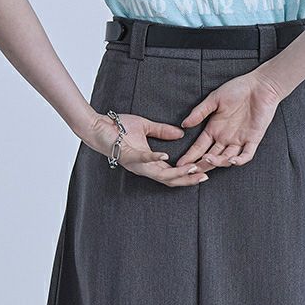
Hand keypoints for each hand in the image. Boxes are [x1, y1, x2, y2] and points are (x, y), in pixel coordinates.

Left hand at [83, 112, 210, 187]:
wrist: (97, 126)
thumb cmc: (118, 127)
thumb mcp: (146, 127)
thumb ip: (162, 131)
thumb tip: (180, 133)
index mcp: (150, 163)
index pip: (174, 172)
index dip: (191, 172)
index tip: (207, 168)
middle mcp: (145, 168)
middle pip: (171, 179)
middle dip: (190, 177)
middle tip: (207, 174)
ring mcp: (137, 163)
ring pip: (161, 174)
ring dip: (178, 172)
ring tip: (194, 168)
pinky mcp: (128, 155)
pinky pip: (144, 159)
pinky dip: (155, 158)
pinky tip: (167, 157)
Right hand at [175, 70, 282, 169]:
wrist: (260, 85)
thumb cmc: (237, 88)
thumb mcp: (214, 99)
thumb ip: (199, 112)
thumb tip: (183, 124)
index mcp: (214, 128)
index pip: (199, 147)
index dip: (190, 156)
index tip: (179, 164)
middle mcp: (225, 137)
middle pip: (211, 157)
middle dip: (201, 165)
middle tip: (191, 170)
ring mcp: (239, 140)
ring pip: (226, 159)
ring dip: (218, 162)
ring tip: (208, 159)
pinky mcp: (253, 139)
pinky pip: (246, 154)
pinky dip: (239, 160)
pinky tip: (231, 160)